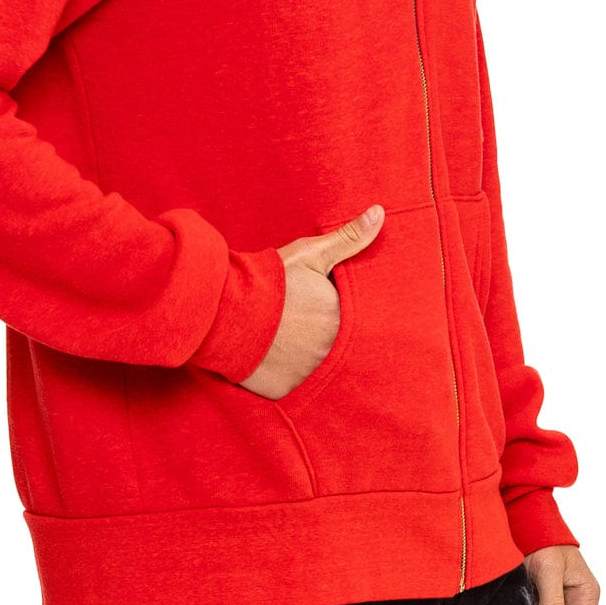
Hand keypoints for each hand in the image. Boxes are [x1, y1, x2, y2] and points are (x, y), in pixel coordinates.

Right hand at [238, 205, 384, 399]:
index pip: (351, 321)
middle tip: (303, 328)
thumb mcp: (312, 254)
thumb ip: (349, 238)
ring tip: (291, 345)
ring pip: (316, 370)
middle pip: (335, 348)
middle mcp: (331, 353)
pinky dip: (287, 377)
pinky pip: (293, 388)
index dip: (337, 314)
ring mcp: (308, 375)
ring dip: (308, 359)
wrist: (225, 309)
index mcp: (342, 320)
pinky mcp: (284, 392)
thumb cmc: (271, 279)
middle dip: (324, 339)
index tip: (319, 308)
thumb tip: (380, 213)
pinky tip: (276, 362)